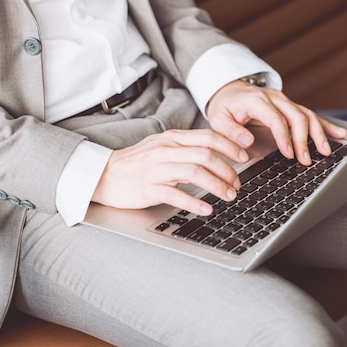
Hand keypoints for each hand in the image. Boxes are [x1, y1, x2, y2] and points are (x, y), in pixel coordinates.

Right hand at [92, 129, 248, 214]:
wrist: (103, 174)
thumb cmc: (136, 163)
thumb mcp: (161, 147)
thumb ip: (185, 148)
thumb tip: (215, 154)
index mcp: (172, 138)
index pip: (207, 137)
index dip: (230, 146)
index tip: (243, 157)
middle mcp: (166, 150)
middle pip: (206, 155)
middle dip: (227, 170)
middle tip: (237, 184)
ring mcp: (157, 169)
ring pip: (195, 172)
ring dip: (217, 185)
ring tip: (228, 196)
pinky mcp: (148, 188)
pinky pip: (176, 195)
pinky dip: (195, 203)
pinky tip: (207, 209)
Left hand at [206, 80, 346, 164]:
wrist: (230, 90)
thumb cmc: (225, 106)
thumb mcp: (219, 119)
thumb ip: (232, 131)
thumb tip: (247, 143)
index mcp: (257, 100)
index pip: (275, 118)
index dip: (284, 137)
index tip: (288, 154)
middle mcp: (275, 98)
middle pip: (296, 116)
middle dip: (304, 139)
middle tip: (306, 159)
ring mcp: (285, 102)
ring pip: (307, 115)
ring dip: (318, 134)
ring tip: (326, 151)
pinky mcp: (291, 107)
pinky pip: (311, 115)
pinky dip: (326, 125)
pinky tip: (340, 133)